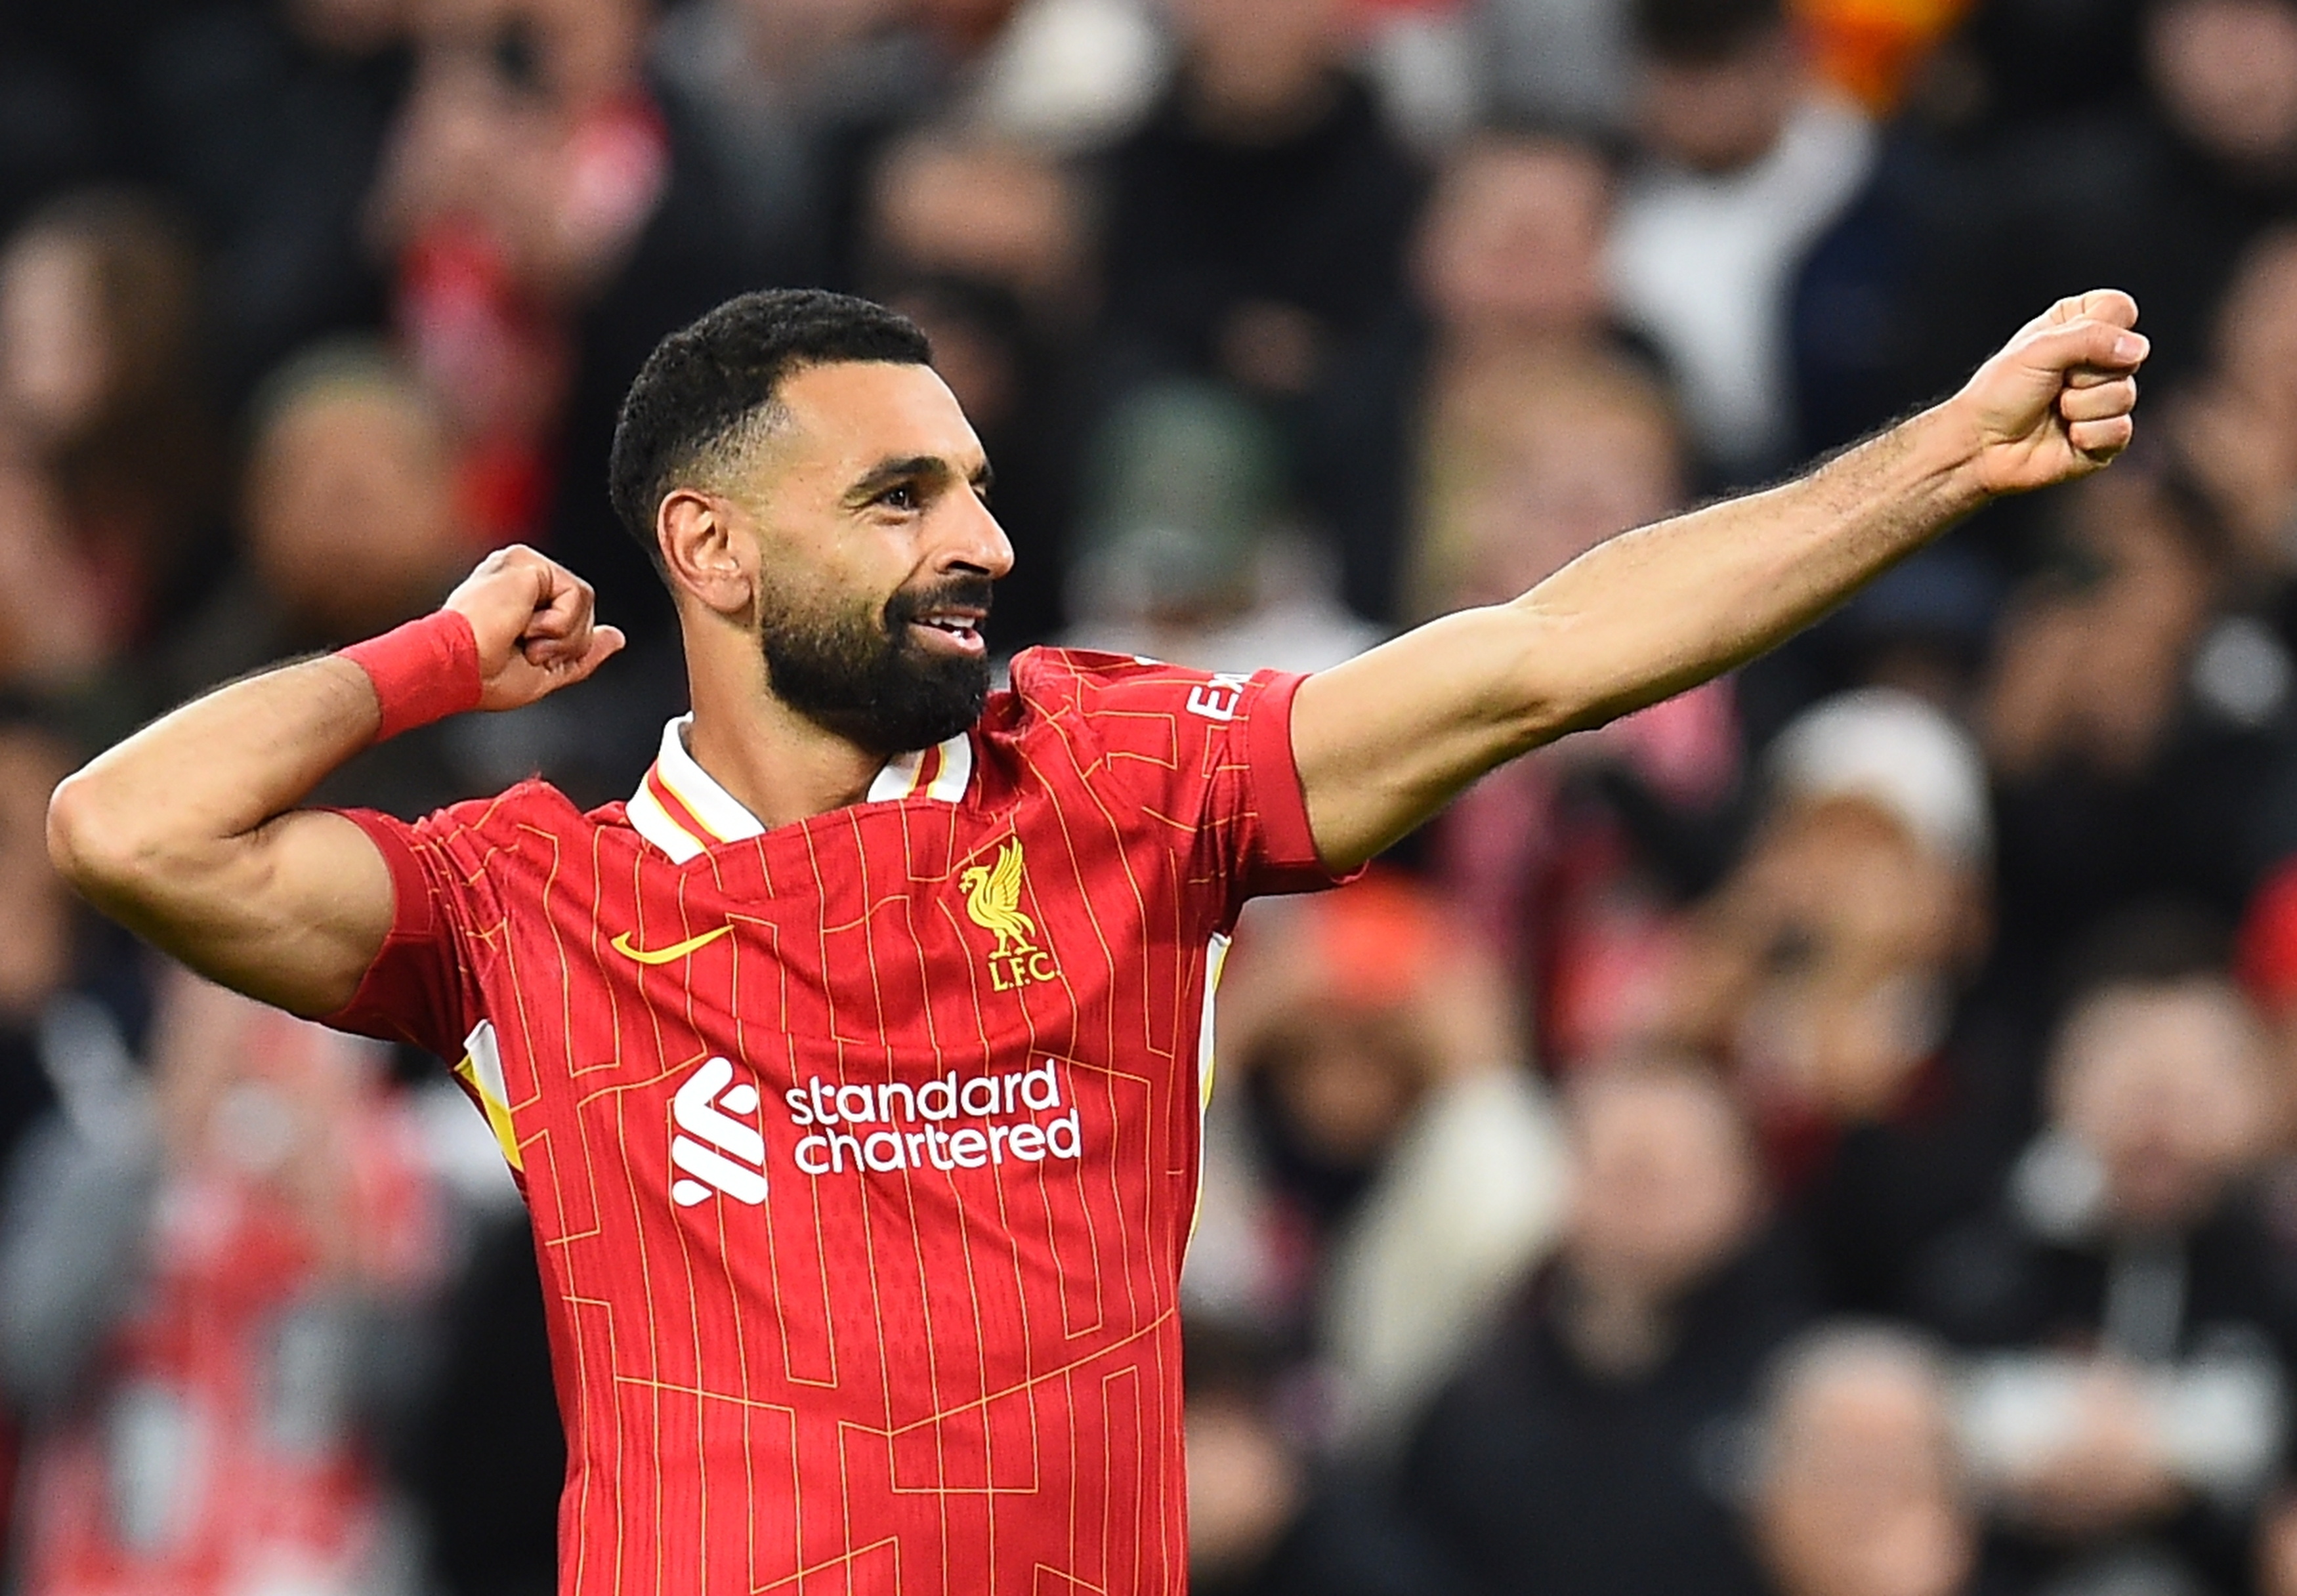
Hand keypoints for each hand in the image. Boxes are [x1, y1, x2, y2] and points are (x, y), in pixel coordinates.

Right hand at [443, 544, 625, 711]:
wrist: (456, 667)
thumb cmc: (483, 674)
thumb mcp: (546, 671)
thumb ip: (583, 652)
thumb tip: (617, 637)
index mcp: (517, 598)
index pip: (570, 614)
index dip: (565, 645)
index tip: (529, 657)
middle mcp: (520, 576)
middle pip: (583, 608)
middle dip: (566, 644)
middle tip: (527, 652)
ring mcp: (523, 566)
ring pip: (584, 601)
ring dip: (561, 636)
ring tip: (524, 640)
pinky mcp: (528, 563)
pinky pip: (578, 595)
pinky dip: (558, 624)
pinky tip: (523, 626)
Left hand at [1953, 290, 2148, 495]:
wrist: (1980, 446)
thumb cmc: (2000, 393)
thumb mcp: (2039, 350)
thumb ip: (2091, 338)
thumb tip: (2138, 349)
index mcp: (2080, 327)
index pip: (2119, 309)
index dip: (2098, 327)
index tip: (2061, 343)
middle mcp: (2098, 361)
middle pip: (2130, 356)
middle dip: (2083, 374)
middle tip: (2051, 385)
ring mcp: (2105, 400)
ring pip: (2125, 395)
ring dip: (2079, 406)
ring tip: (2053, 411)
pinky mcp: (2107, 437)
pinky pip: (2120, 430)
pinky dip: (2086, 435)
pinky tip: (2065, 435)